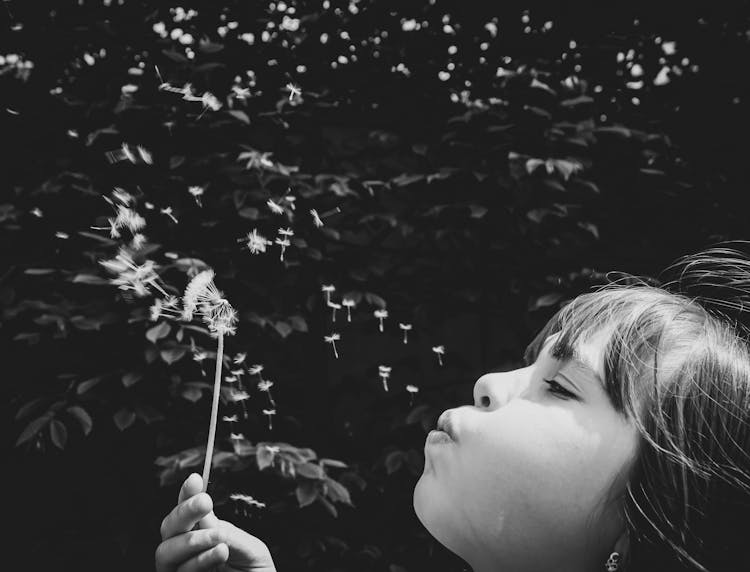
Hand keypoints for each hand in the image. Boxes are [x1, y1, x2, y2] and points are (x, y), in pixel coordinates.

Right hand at [155, 473, 277, 571]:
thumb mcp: (249, 548)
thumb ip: (228, 532)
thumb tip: (205, 516)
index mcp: (204, 535)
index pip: (187, 512)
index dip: (186, 495)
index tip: (195, 479)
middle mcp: (188, 552)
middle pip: (169, 528)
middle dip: (184, 512)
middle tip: (205, 502)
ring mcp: (182, 570)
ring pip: (166, 551)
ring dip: (193, 539)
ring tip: (220, 537)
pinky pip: (179, 571)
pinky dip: (200, 560)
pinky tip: (220, 551)